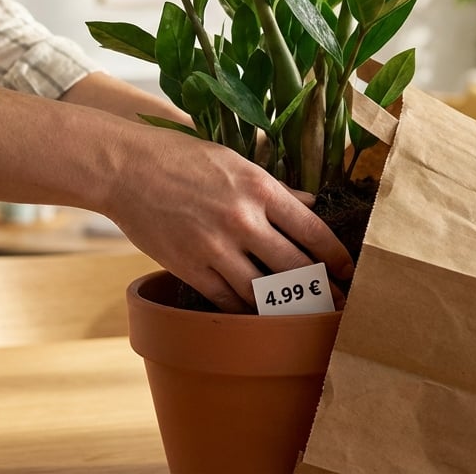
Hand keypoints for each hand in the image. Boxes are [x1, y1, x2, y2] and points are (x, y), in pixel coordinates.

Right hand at [103, 125, 353, 312]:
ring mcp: (214, 246)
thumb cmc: (183, 159)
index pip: (313, 230)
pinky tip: (256, 313)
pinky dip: (244, 310)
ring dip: (284, 307)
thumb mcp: (235, 162)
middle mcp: (242, 219)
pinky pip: (226, 299)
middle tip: (335, 303)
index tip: (349, 271)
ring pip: (262, 292)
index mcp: (259, 188)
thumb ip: (276, 188)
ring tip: (301, 315)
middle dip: (321, 290)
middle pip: (295, 268)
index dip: (336, 257)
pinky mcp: (188, 267)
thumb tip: (312, 205)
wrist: (126, 168)